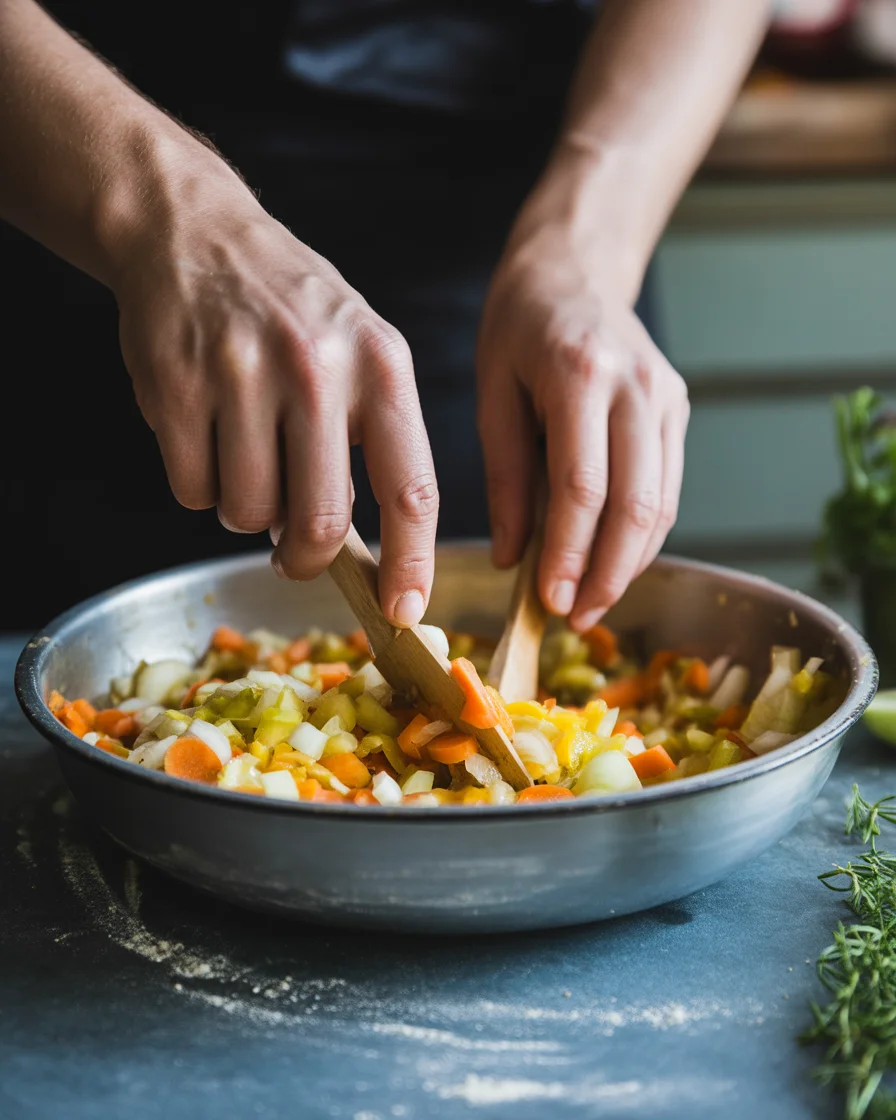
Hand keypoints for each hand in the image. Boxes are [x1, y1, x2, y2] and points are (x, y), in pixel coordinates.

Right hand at [113, 171, 437, 626]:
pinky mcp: (175, 385)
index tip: (404, 611)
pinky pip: (191, 490)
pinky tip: (206, 432)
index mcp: (382, 366)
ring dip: (247, 509)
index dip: (410, 564)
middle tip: (296, 551)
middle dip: (307, 558)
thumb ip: (374, 440)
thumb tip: (371, 554)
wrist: (194, 232)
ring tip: (247, 453)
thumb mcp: (362, 351)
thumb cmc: (291, 309)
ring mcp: (242, 374)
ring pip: (248, 513)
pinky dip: (199, 483)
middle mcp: (317, 369)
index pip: (411, 489)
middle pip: (321, 522)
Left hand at [477, 223, 688, 631]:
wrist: (575, 270)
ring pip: (662, 505)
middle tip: (576, 617)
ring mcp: (665, 396)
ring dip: (629, 564)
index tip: (550, 601)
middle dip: (606, 574)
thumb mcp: (492, 394)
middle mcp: (635, 385)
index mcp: (579, 374)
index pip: (583, 487)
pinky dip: (643, 536)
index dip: (569, 553)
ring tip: (592, 602)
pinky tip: (612, 562)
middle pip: (635, 504)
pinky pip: (668, 488)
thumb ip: (504, 477)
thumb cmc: (519, 329)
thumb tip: (511, 558)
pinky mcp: (678, 407)